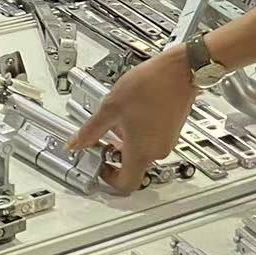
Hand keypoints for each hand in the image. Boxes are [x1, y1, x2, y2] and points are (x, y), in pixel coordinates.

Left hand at [67, 47, 197, 193]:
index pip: (124, 185)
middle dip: (113, 155)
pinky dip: (139, 134)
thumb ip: (90, 130)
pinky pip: (152, 141)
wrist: (180, 69)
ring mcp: (167, 140)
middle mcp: (157, 151)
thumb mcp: (111, 107)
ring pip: (142, 153)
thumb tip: (76, 143)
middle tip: (102, 140)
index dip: (107, 178)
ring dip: (126, 142)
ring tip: (117, 120)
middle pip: (132, 167)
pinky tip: (131, 113)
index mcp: (141, 152)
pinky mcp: (172, 130)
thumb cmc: (152, 86)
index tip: (99, 164)